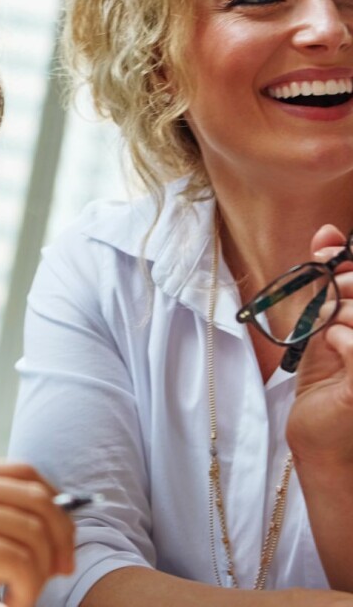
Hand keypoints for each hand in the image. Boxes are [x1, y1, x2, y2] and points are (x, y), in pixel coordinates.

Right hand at [0, 460, 74, 606]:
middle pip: (38, 498)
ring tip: (23, 598)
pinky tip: (11, 606)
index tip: (64, 541)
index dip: (57, 503)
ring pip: (34, 533)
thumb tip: (46, 538)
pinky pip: (20, 562)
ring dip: (41, 574)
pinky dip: (26, 592)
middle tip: (61, 573)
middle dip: (62, 538)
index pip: (26, 472)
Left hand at [287, 224, 352, 468]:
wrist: (319, 436)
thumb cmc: (328, 381)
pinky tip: (334, 347)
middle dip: (345, 284)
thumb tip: (327, 231)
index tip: (328, 258)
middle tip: (329, 302)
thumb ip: (328, 280)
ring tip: (331, 332)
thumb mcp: (326, 322)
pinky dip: (339, 337)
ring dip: (340, 312)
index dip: (350, 262)